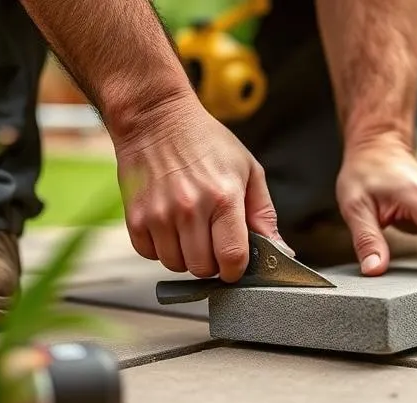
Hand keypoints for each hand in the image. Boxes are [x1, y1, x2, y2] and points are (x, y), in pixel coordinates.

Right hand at [113, 94, 291, 281]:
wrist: (155, 118)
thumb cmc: (205, 141)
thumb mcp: (249, 170)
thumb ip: (264, 214)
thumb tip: (281, 250)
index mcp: (223, 198)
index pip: (232, 258)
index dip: (236, 269)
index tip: (235, 263)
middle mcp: (190, 209)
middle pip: (203, 268)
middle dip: (212, 261)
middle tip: (212, 239)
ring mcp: (159, 214)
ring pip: (176, 265)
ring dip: (186, 255)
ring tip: (190, 228)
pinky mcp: (136, 217)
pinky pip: (150, 255)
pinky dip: (161, 248)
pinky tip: (169, 226)